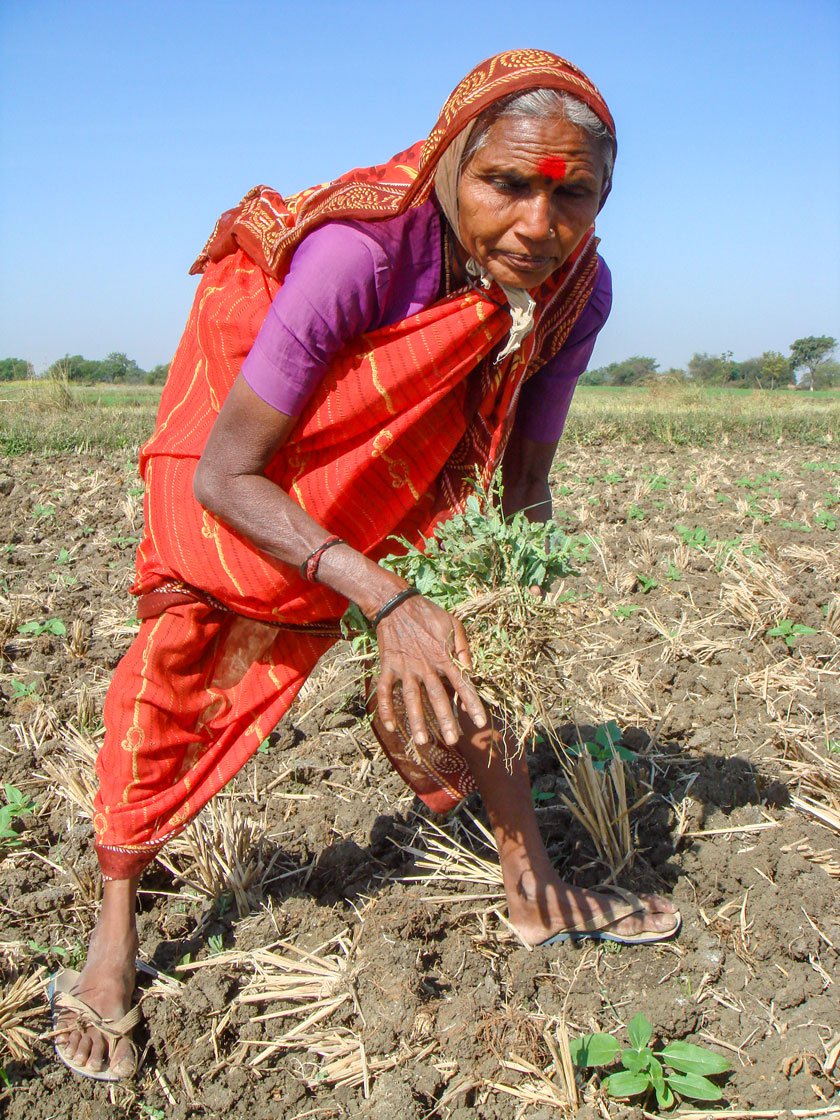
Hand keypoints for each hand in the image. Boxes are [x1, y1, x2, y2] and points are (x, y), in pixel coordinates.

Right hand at [374, 595, 486, 746]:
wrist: (396, 604)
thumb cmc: (428, 614)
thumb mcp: (453, 624)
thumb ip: (464, 648)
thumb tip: (471, 671)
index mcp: (444, 656)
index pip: (462, 683)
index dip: (472, 703)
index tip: (480, 722)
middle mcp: (425, 665)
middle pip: (437, 697)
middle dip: (446, 720)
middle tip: (453, 741)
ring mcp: (405, 667)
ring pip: (412, 698)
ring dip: (416, 721)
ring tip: (422, 741)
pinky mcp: (388, 666)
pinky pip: (385, 690)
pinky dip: (386, 709)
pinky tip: (391, 727)